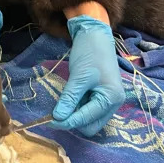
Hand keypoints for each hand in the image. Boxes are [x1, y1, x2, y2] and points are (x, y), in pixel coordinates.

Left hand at [49, 15, 125, 136]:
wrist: (96, 36)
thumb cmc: (90, 54)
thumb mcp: (78, 77)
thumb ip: (69, 99)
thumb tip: (58, 118)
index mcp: (111, 98)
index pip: (86, 120)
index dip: (67, 122)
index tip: (49, 121)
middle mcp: (114, 104)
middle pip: (91, 126)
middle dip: (74, 121)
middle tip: (58, 110)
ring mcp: (110, 101)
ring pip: (90, 120)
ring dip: (76, 115)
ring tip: (66, 101)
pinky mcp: (103, 96)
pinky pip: (90, 110)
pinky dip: (79, 108)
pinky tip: (72, 98)